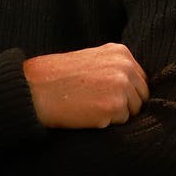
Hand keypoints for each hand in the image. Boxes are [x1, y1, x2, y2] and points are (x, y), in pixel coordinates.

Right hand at [23, 43, 148, 128]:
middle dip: (125, 105)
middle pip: (141, 97)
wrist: (34, 89)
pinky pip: (120, 123)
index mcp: (120, 52)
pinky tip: (86, 113)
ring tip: (89, 105)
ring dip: (115, 115)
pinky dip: (106, 122)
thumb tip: (136, 88)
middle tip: (97, 104)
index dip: (127, 92)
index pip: (140, 80)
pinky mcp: (114, 106)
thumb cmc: (57, 77)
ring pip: (132, 112)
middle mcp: (125, 66)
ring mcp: (121, 86)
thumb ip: (115, 68)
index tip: (107, 96)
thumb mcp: (91, 59)